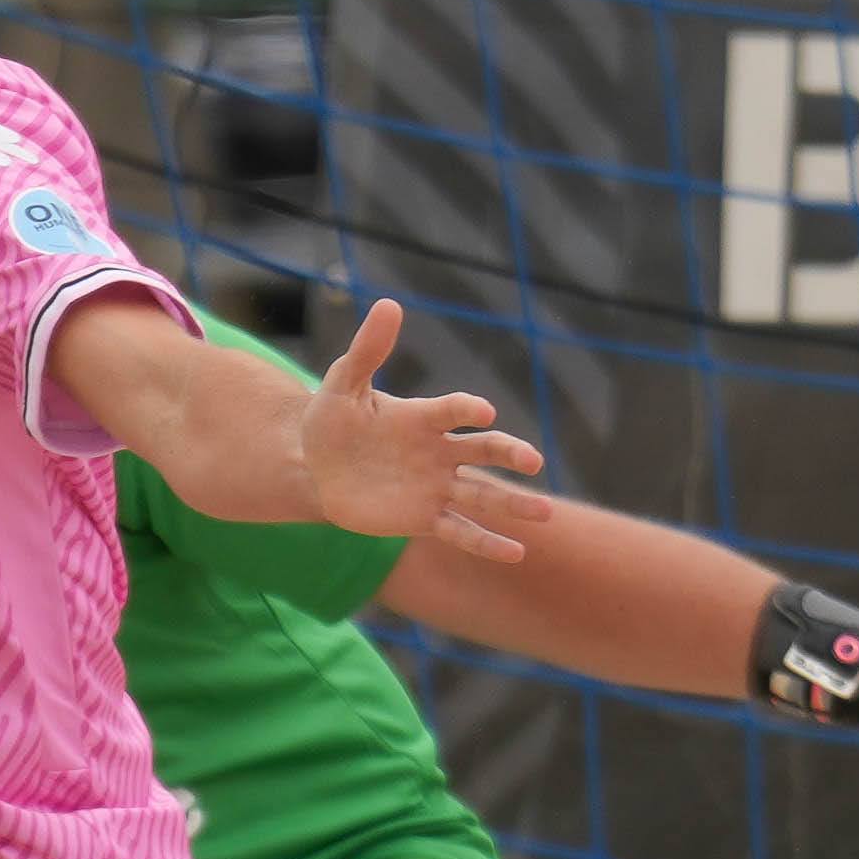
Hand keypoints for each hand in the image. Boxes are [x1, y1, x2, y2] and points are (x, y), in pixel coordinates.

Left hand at [301, 298, 549, 560]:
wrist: (315, 469)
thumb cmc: (331, 422)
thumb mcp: (342, 386)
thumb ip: (366, 351)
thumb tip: (388, 304)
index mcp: (422, 417)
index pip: (452, 411)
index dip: (467, 410)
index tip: (483, 413)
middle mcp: (438, 451)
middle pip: (483, 451)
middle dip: (509, 455)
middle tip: (533, 462)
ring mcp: (435, 486)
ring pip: (482, 494)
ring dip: (513, 503)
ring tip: (544, 514)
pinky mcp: (424, 518)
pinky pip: (460, 531)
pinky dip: (486, 543)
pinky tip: (515, 553)